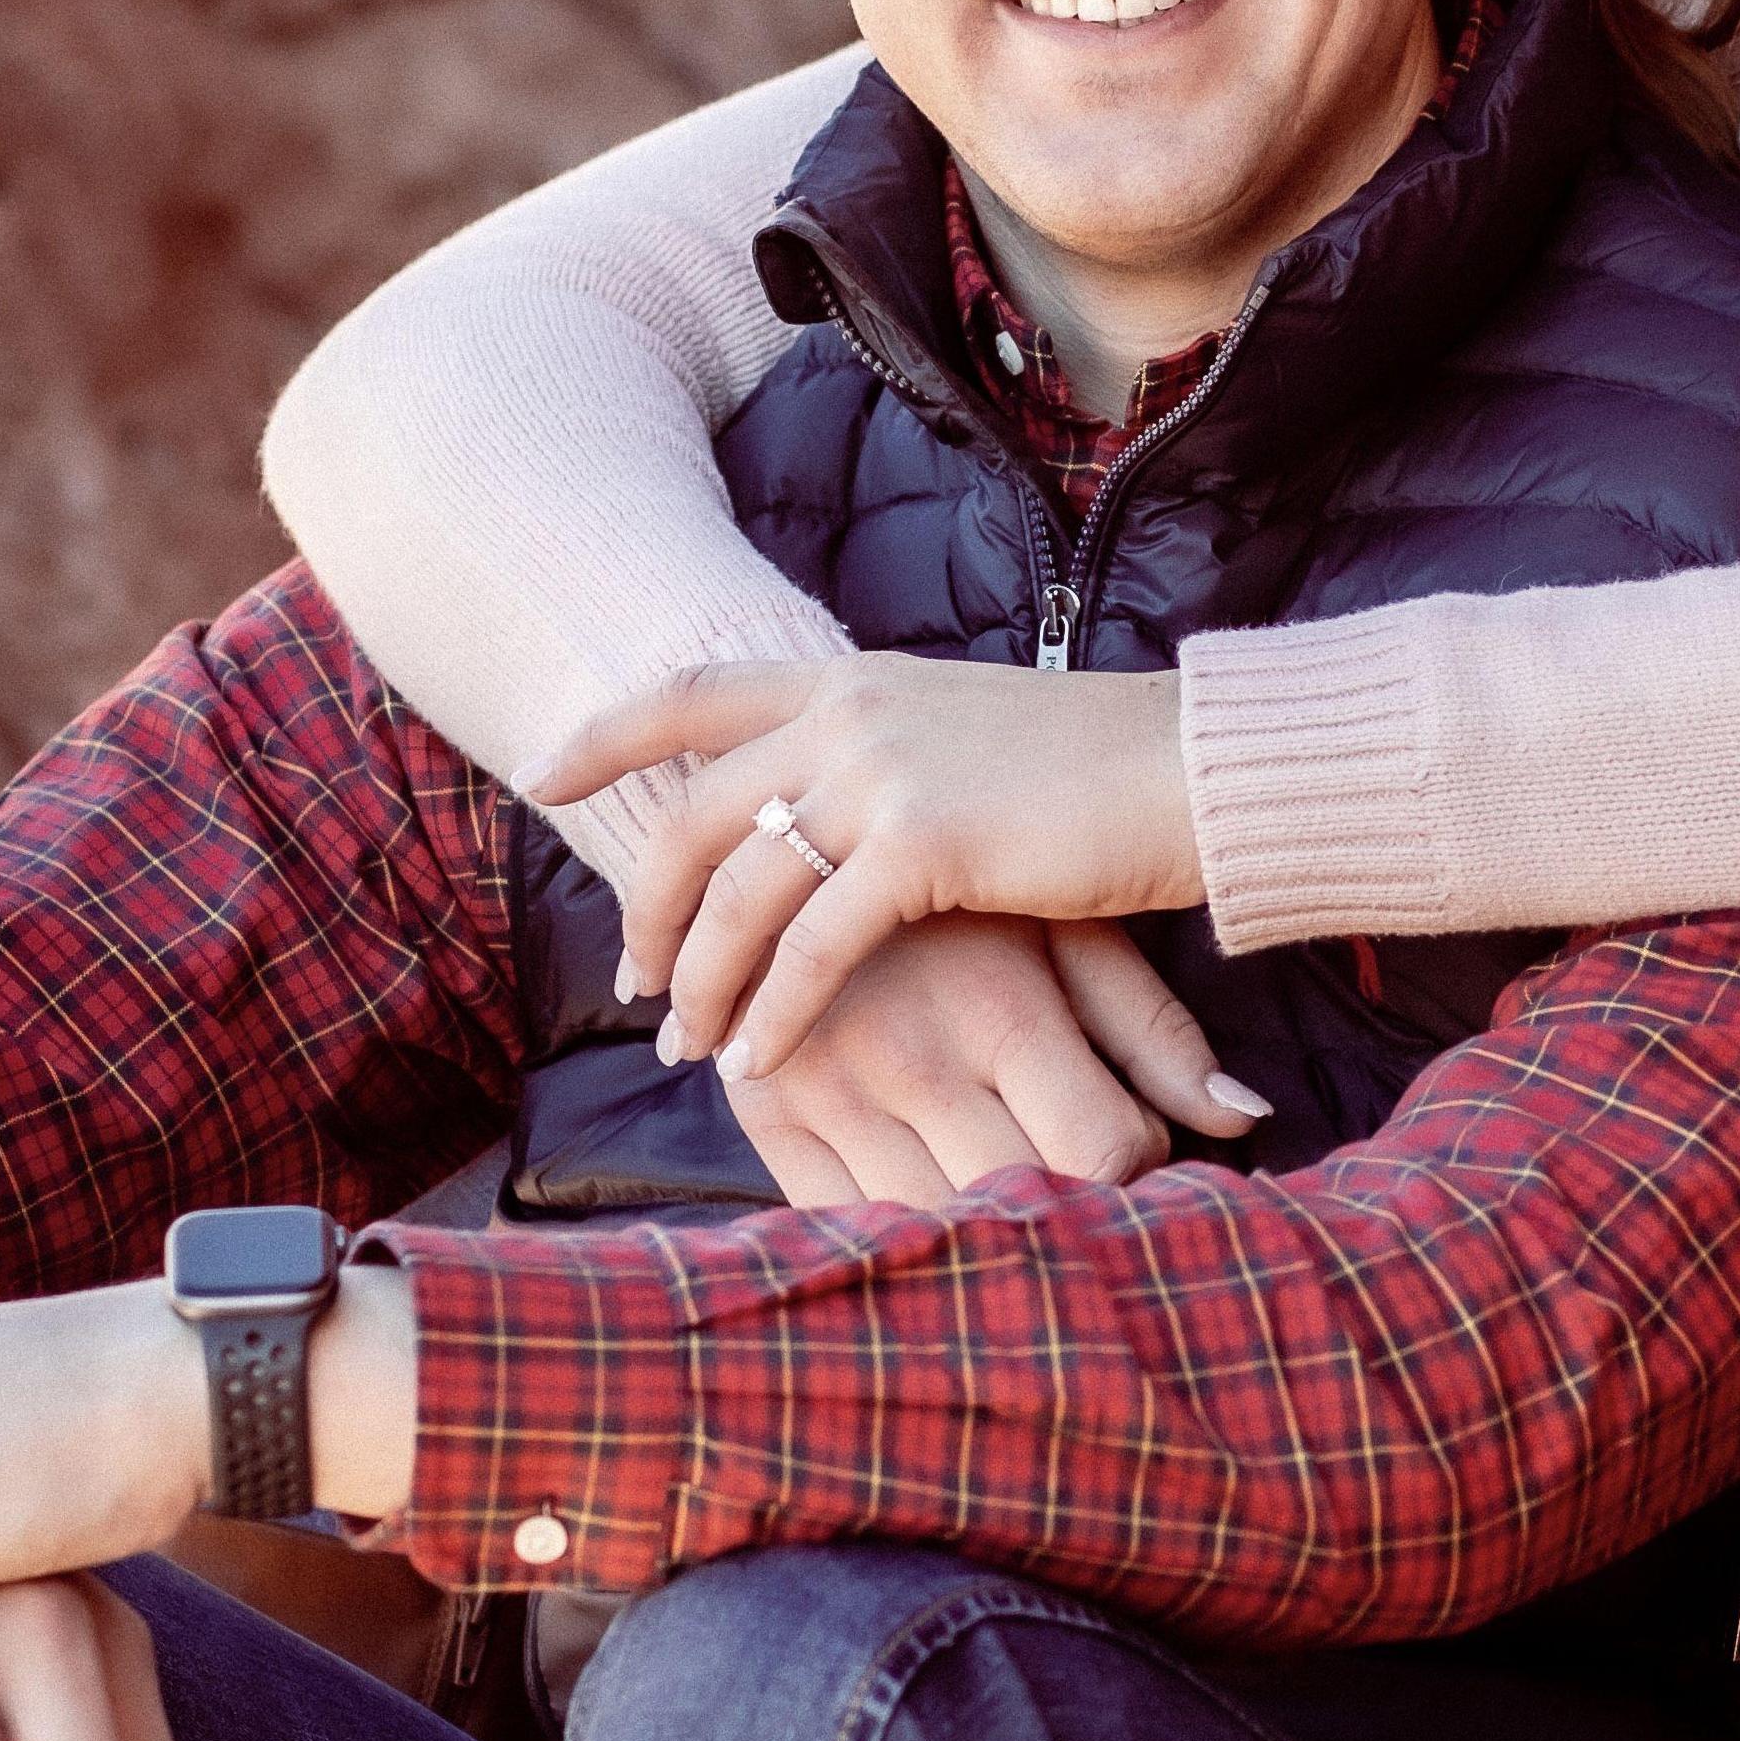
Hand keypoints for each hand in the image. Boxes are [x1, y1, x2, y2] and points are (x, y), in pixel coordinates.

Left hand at [526, 656, 1205, 1081]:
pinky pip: (809, 949)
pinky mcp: (921, 843)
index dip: (610, 731)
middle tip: (639, 984)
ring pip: (738, 893)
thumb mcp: (970, 737)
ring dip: (703, 981)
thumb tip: (833, 816)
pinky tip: (764, 1062)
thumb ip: (889, 759)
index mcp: (856, 678)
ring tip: (694, 1047)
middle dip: (650, 910)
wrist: (1194, 769)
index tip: (545, 772)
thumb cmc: (1101, 771)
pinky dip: (774, 1013)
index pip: (694, 689)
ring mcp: (880, 772)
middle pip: (695, 816)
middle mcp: (850, 713)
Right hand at [721, 911, 1265, 1208]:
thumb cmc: (965, 891)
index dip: (1141, 1169)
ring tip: (1015, 1193)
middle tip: (1089, 1186)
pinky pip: (843, 1227)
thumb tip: (1248, 1119)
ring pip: (936, 1230)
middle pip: (1025, 1205)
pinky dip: (897, 1236)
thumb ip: (1154, 1032)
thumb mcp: (1070, 933)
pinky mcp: (765, 1119)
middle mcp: (912, 1060)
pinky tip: (932, 1202)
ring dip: (988, 1236)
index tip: (1141, 1152)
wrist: (794, 830)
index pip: (1102, 1151)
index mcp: (1000, 1008)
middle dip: (1073, 1211)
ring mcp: (830, 1095)